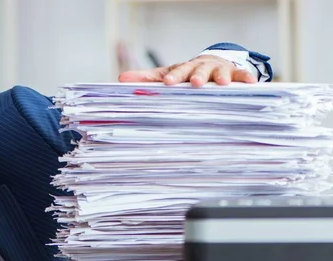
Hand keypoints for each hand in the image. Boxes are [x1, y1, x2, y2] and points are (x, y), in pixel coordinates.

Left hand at [118, 55, 256, 86]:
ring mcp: (219, 71)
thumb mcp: (168, 75)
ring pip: (220, 74)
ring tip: (224, 85)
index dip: (173, 78)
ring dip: (221, 78)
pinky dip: (246, 79)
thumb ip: (146, 79)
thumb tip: (121, 79)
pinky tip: (251, 84)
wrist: (213, 64)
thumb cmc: (186, 74)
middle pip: (198, 71)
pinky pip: (242, 76)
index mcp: (183, 70)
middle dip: (197, 77)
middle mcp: (201, 68)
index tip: (168, 84)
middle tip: (195, 84)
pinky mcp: (235, 75)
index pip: (176, 73)